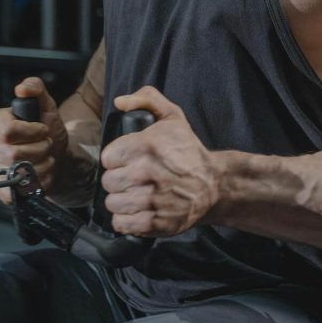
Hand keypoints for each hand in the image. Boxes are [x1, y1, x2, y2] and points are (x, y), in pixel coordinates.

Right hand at [0, 77, 69, 203]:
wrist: (55, 155)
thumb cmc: (47, 130)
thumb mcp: (46, 105)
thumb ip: (36, 88)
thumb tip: (22, 89)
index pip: (8, 130)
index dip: (32, 132)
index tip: (43, 130)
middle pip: (14, 153)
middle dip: (39, 149)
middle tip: (45, 145)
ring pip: (17, 173)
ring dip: (40, 166)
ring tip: (43, 159)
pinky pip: (15, 191)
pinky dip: (35, 184)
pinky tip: (39, 175)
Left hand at [100, 86, 220, 236]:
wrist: (214, 184)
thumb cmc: (189, 151)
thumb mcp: (173, 116)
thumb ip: (146, 99)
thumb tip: (120, 102)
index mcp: (146, 145)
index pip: (107, 157)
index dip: (115, 159)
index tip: (124, 160)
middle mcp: (146, 172)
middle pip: (108, 182)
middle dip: (117, 180)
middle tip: (130, 178)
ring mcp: (151, 200)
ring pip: (112, 203)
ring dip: (120, 200)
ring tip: (133, 194)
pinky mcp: (156, 223)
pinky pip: (122, 224)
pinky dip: (126, 220)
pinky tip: (136, 210)